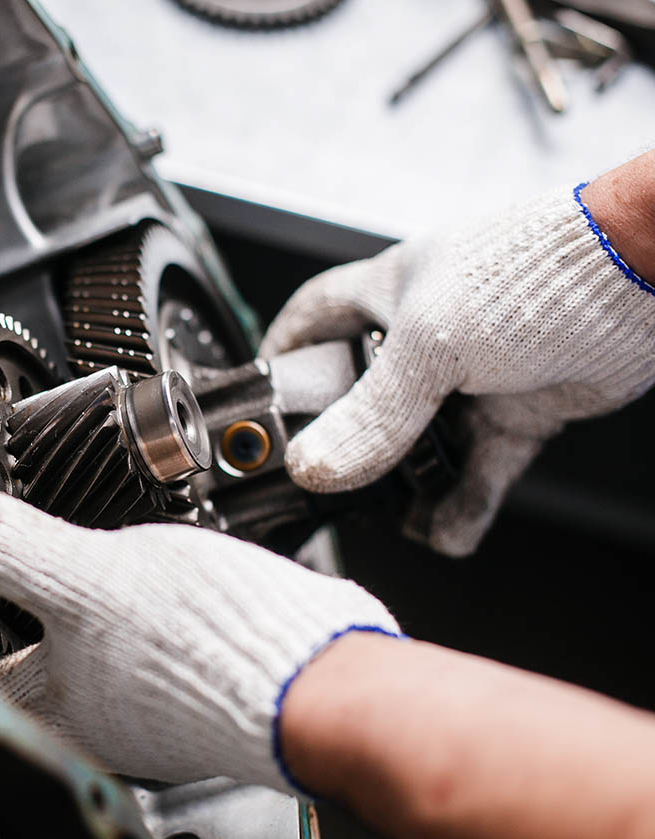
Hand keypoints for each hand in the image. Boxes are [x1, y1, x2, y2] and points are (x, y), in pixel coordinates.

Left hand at [0, 475, 398, 790]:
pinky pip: (142, 632)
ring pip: (90, 645)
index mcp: (58, 699)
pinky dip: (131, 601)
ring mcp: (150, 693)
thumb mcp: (88, 577)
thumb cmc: (217, 648)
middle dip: (6, 615)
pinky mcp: (196, 666)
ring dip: (74, 607)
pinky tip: (148, 574)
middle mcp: (98, 709)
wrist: (326, 673)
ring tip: (65, 562)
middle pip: (28, 661)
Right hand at [261, 180, 654, 555]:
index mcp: (387, 296)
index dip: (281, 356)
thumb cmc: (538, 273)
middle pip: (361, 401)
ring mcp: (468, 380)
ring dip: (410, 489)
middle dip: (348, 445)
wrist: (642, 279)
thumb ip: (374, 413)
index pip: (311, 320)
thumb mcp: (433, 344)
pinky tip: (450, 527)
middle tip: (333, 481)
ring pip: (419, 447)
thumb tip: (316, 464)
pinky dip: (462, 504)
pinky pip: (474, 470)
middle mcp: (422, 340)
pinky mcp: (513, 414)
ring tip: (401, 517)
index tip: (260, 399)